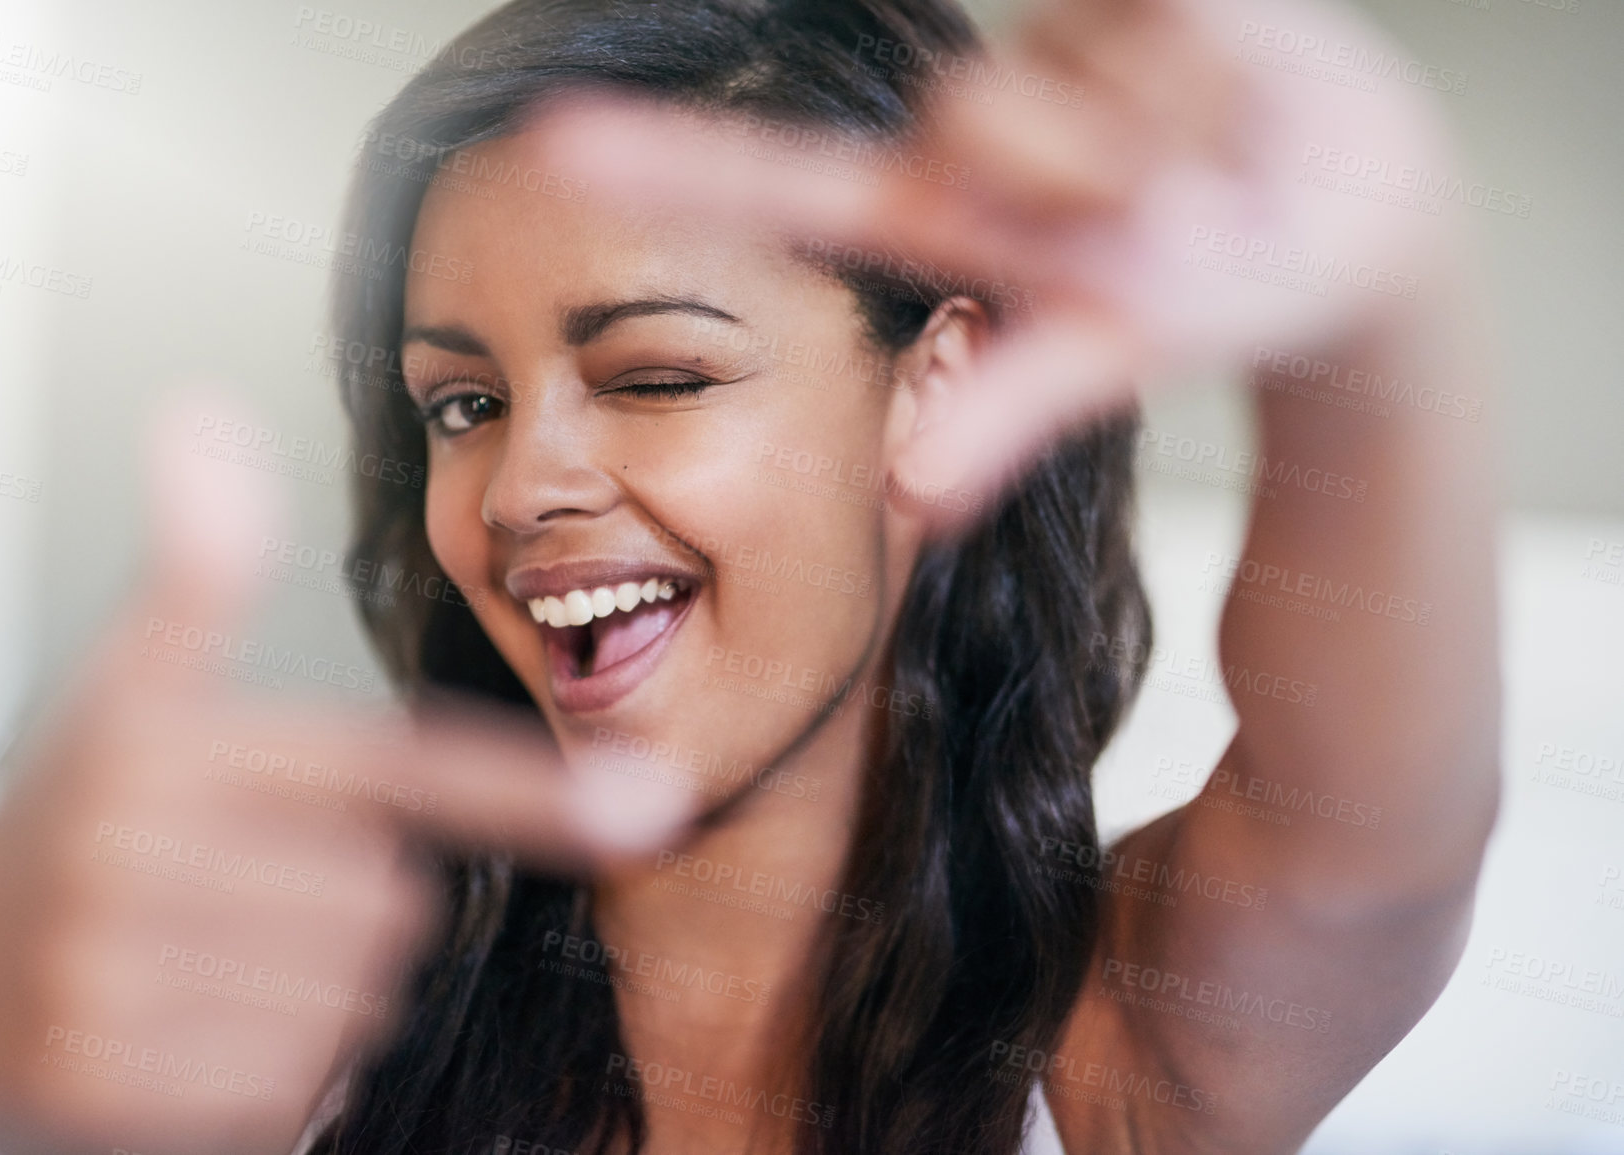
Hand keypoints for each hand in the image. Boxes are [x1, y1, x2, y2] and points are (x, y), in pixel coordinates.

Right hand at [0, 395, 690, 1154]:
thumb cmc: (80, 815)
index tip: (651, 807)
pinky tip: (189, 1029)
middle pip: (393, 903)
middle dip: (346, 900)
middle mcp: (143, 855)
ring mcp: (118, 978)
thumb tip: (205, 419)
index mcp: (178, 745)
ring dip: (313, 988)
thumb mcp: (135, 684)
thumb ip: (201, 568)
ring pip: (353, 999)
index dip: (530, 790)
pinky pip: (295, 1086)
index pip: (399, 768)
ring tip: (211, 953)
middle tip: (242, 884)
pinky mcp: (111, 1089)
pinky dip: (271, 1070)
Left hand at [534, 0, 1458, 521]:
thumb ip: (1002, 413)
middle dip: (1073, 176)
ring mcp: (1055, 52)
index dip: (675, 168)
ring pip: (1075, 90)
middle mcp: (976, 125)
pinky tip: (1233, 105)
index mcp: (939, 210)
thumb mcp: (1103, 353)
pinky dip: (1217, 87)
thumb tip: (921, 494)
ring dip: (1163, 156)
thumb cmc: (1203, 293)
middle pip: (975, 118)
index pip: (790, 186)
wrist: (1343, 214)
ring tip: (1204, 178)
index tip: (549, 145)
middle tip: (1147, 220)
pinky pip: (1169, 25)